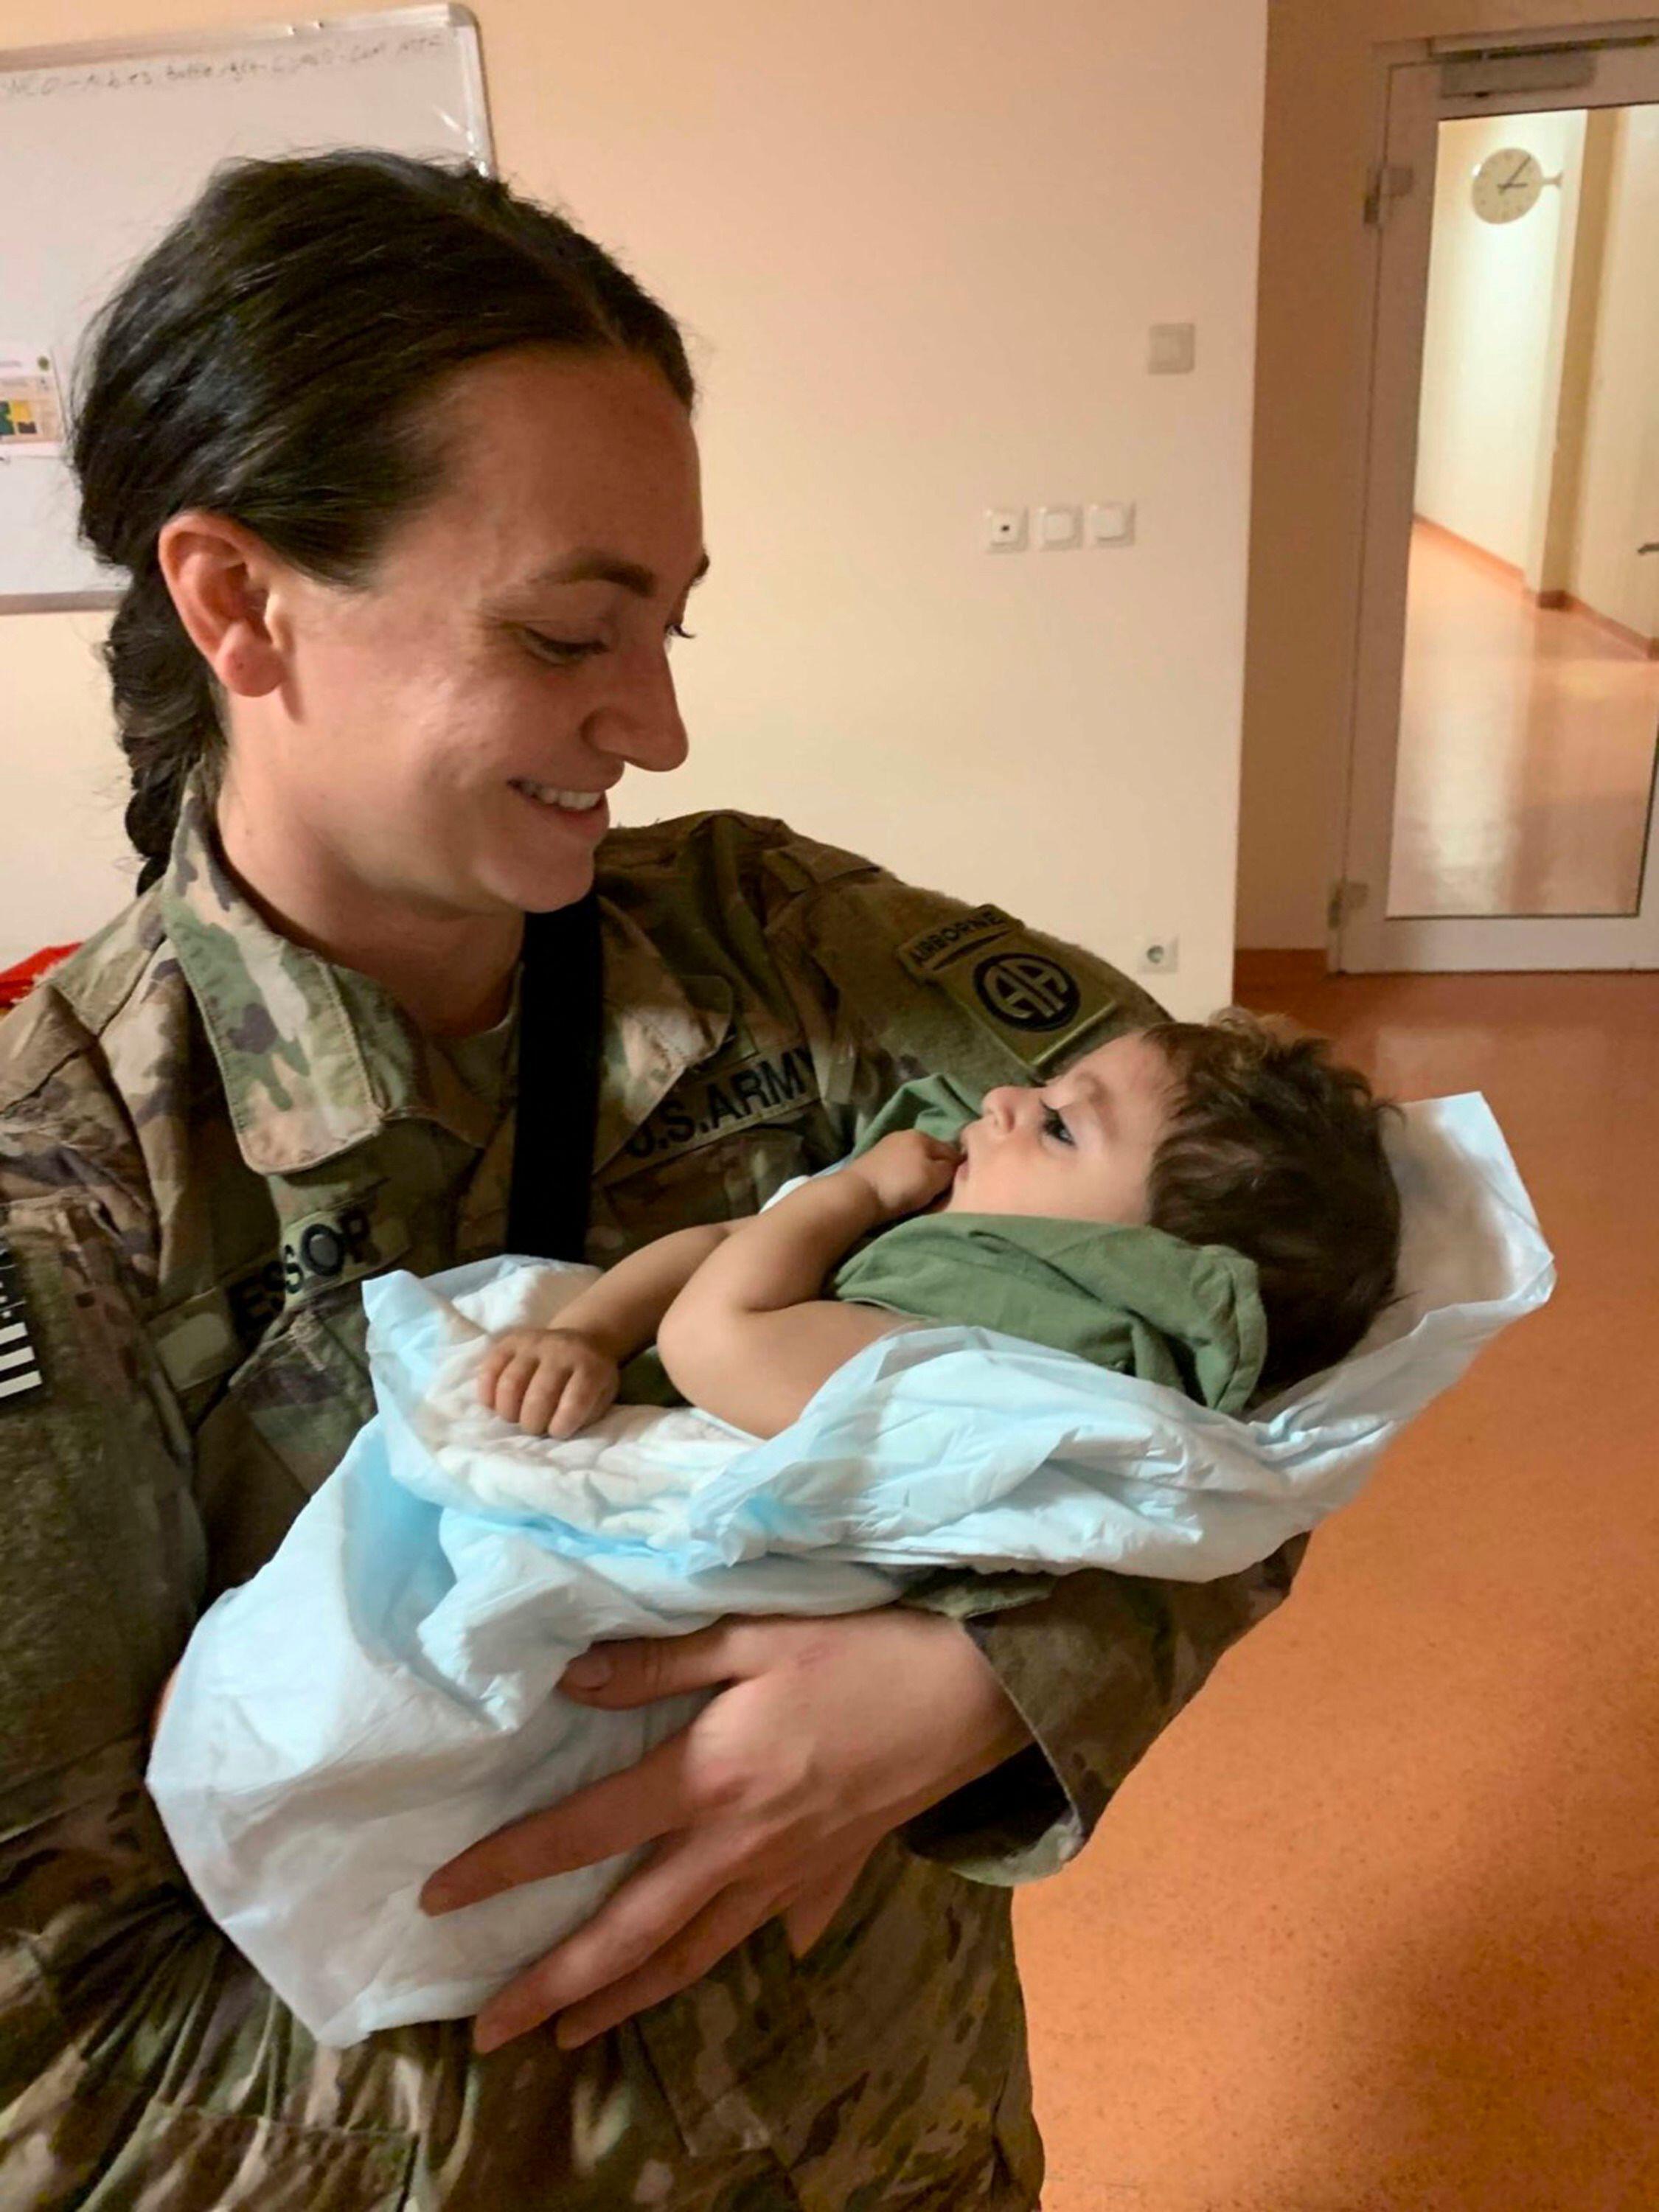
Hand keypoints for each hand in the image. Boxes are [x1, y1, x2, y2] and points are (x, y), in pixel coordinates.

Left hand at [419, 1609, 1030, 2052]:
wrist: (978, 1692)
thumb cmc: (862, 1649)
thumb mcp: (754, 1635)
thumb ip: (658, 1663)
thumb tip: (570, 1683)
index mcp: (707, 1779)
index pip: (583, 1832)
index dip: (506, 1866)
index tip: (440, 1900)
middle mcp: (736, 1846)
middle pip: (628, 1933)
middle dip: (552, 1987)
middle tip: (488, 2032)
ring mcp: (786, 1874)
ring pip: (692, 1954)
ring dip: (625, 1999)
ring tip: (572, 2033)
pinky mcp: (831, 1874)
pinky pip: (771, 1931)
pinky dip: (737, 1955)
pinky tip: (724, 1964)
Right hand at [477, 1327, 620, 1436]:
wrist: (582, 1342)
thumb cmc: (590, 1381)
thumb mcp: (602, 1397)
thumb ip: (584, 1415)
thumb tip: (553, 1430)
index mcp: (590, 1366)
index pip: (575, 1401)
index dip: (562, 1425)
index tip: (557, 1433)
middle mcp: (561, 1350)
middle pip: (538, 1396)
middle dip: (532, 1424)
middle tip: (535, 1429)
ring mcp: (534, 1342)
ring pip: (510, 1384)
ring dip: (509, 1413)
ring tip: (516, 1418)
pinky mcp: (510, 1341)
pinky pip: (489, 1370)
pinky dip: (488, 1395)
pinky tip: (496, 1405)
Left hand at [842, 1130, 959, 1216]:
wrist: (857, 1194)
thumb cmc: (901, 1185)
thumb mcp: (936, 1177)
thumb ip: (951, 1168)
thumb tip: (956, 1165)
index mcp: (922, 1135)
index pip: (951, 1150)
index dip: (958, 1169)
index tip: (958, 1186)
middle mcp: (904, 1135)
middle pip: (931, 1155)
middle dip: (937, 1170)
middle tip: (939, 1191)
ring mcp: (886, 1147)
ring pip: (914, 1162)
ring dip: (919, 1175)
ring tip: (919, 1193)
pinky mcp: (873, 1162)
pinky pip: (898, 1169)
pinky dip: (903, 1178)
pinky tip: (901, 1190)